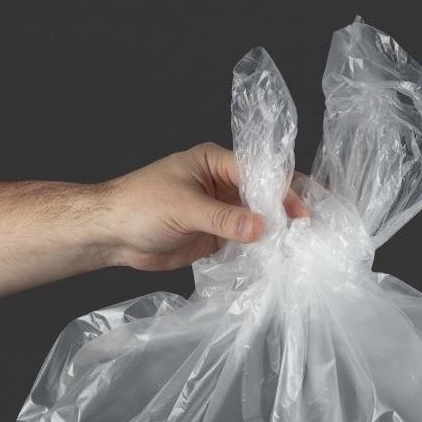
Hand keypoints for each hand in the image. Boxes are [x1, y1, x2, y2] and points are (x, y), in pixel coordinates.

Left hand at [99, 143, 306, 271]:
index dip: (281, 190)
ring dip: (275, 232)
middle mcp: (222, 184)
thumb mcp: (184, 207)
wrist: (111, 235)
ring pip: (257, 219)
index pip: (258, 171)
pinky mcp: (216, 236)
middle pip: (263, 194)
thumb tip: (262, 227)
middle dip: (285, 209)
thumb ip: (224, 218)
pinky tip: (277, 258)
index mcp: (215, 162)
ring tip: (300, 246)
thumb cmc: (139, 205)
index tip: (300, 212)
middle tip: (310, 229)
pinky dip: (260, 249)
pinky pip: (244, 241)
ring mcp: (221, 211)